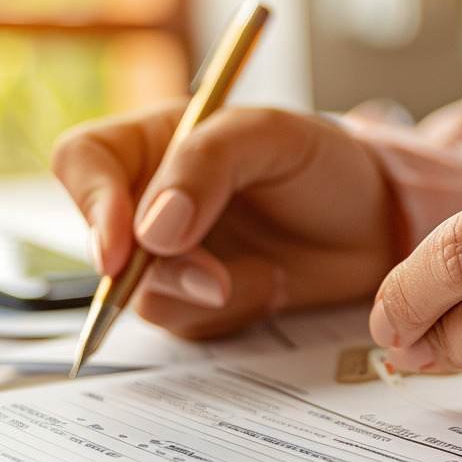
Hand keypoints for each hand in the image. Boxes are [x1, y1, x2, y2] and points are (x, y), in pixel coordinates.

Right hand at [52, 102, 396, 337]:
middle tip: (220, 281)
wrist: (377, 225)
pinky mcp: (198, 300)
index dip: (91, 205)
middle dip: (164, 272)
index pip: (84, 162)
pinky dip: (233, 313)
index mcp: (156, 141)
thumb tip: (151, 228)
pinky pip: (186, 324)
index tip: (120, 249)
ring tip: (270, 274)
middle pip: (106, 245)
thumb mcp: (275, 137)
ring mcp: (172, 255)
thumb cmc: (327, 164)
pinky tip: (272, 285)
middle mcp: (151, 199)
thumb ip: (207, 165)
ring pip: (144, 295)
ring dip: (209, 295)